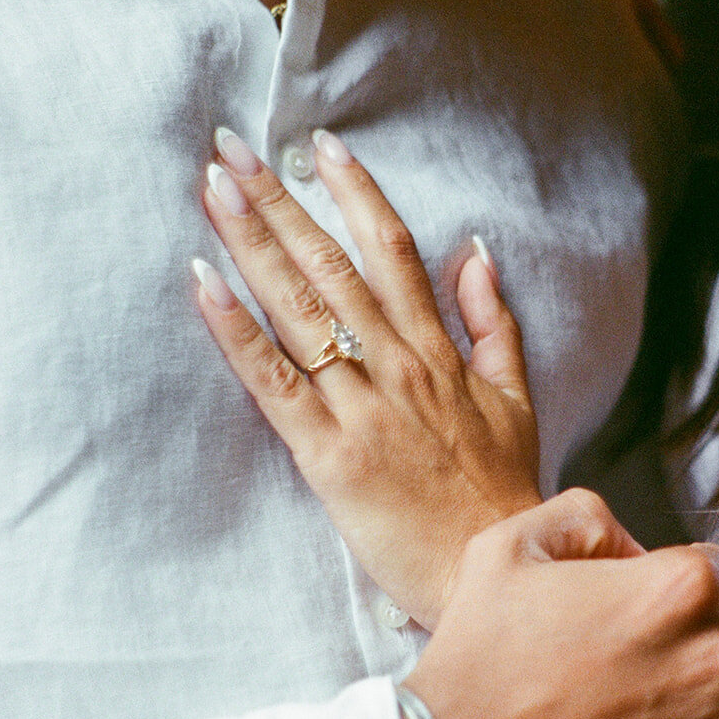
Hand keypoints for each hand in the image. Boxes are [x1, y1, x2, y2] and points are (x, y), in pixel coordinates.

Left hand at [193, 128, 540, 628]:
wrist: (498, 572)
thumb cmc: (501, 493)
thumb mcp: (515, 399)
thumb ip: (493, 323)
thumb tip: (476, 251)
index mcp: (438, 351)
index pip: (393, 249)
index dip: (354, 192)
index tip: (318, 147)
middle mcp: (399, 365)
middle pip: (332, 264)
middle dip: (279, 200)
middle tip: (232, 147)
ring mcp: (363, 406)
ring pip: (300, 308)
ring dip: (251, 243)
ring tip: (212, 189)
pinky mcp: (330, 455)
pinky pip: (275, 381)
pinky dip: (237, 331)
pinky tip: (203, 284)